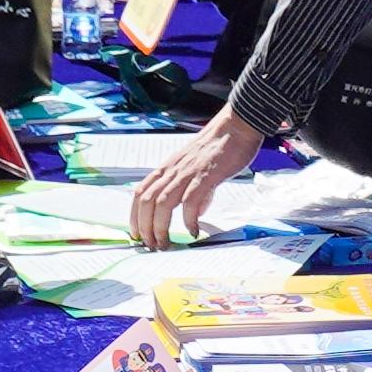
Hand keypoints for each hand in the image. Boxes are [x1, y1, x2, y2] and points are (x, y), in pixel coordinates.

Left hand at [126, 112, 265, 247]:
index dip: (134, 215)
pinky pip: (190, 202)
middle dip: (145, 227)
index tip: (137, 233)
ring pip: (162, 203)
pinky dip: (188, 219)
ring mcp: (188, 173)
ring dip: (160, 227)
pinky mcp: (205, 176)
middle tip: (151, 245)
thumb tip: (196, 212)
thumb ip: (196, 191)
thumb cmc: (220, 145)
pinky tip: (192, 231)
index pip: (141, 192)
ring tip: (165, 244)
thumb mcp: (199, 169)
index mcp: (168, 167)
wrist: (237, 126)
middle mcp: (173, 170)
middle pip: (147, 201)